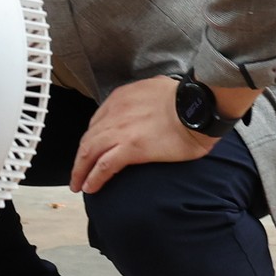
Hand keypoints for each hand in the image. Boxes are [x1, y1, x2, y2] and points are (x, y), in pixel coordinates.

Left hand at [67, 76, 216, 193]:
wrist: (199, 105)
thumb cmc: (188, 99)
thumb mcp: (158, 88)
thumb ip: (146, 96)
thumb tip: (150, 100)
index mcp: (121, 97)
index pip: (97, 121)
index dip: (92, 139)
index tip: (90, 151)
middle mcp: (115, 112)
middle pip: (88, 138)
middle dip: (79, 158)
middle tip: (77, 172)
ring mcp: (121, 130)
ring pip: (89, 152)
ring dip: (80, 171)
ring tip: (78, 184)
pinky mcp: (131, 148)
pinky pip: (104, 166)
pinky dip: (94, 177)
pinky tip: (90, 187)